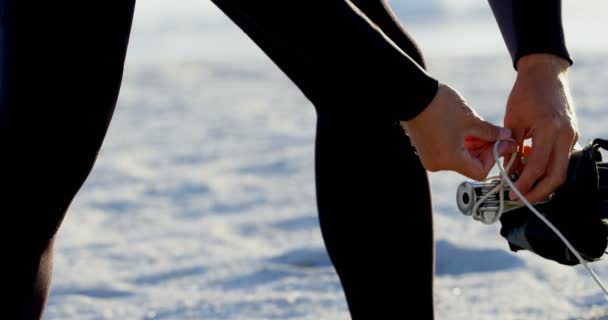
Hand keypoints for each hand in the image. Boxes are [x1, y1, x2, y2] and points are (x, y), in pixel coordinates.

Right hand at [401, 83, 515, 180]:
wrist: (412, 96)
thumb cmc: (441, 107)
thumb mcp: (471, 119)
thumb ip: (491, 132)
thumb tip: (506, 137)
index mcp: (450, 160)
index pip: (480, 171)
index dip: (495, 157)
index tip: (504, 142)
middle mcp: (439, 164)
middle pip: (470, 165)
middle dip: (485, 150)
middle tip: (497, 135)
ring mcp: (431, 158)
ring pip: (460, 159)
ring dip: (474, 146)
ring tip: (481, 129)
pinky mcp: (427, 150)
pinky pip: (449, 153)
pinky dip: (460, 144)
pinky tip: (467, 129)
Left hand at [505, 54, 578, 202]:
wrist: (545, 74)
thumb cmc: (525, 93)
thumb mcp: (512, 120)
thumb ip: (510, 147)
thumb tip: (506, 171)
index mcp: (549, 129)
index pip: (537, 167)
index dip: (524, 183)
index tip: (512, 193)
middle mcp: (565, 135)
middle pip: (556, 176)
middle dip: (539, 192)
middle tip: (521, 198)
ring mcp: (571, 136)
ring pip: (561, 170)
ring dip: (543, 182)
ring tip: (523, 186)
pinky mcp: (571, 135)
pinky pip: (561, 159)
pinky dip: (547, 168)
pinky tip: (529, 168)